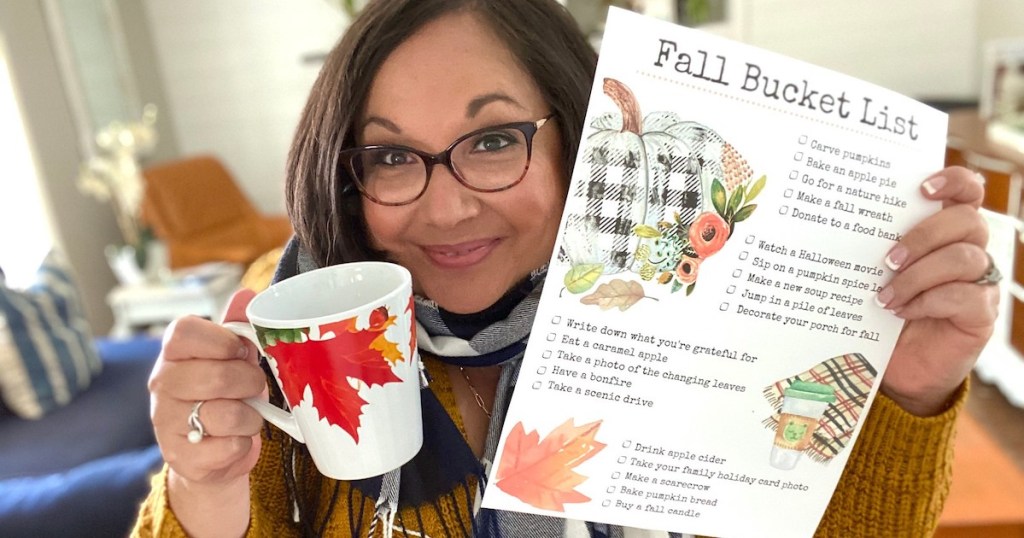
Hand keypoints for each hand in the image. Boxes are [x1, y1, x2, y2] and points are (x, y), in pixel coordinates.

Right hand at [148, 289, 265, 534]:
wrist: (212, 452)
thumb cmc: (225, 395)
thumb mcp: (232, 358)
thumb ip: (238, 327)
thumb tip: (247, 295)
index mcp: (173, 353)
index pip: (184, 331)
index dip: (222, 340)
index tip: (241, 351)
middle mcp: (161, 384)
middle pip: (215, 374)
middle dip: (249, 382)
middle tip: (254, 387)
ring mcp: (166, 422)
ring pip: (225, 413)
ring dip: (250, 416)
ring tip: (246, 416)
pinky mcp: (180, 458)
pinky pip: (228, 446)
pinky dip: (242, 444)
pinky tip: (233, 440)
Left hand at [877, 166, 998, 415]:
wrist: (896, 366)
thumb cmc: (882, 312)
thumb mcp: (875, 274)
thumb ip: (874, 247)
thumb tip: (833, 221)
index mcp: (945, 230)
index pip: (967, 191)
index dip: (953, 181)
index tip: (922, 188)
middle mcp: (969, 250)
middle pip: (967, 220)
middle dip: (923, 236)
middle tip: (887, 260)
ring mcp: (980, 283)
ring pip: (964, 259)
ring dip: (918, 275)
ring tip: (885, 295)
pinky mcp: (980, 314)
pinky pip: (966, 296)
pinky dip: (929, 302)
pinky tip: (903, 312)